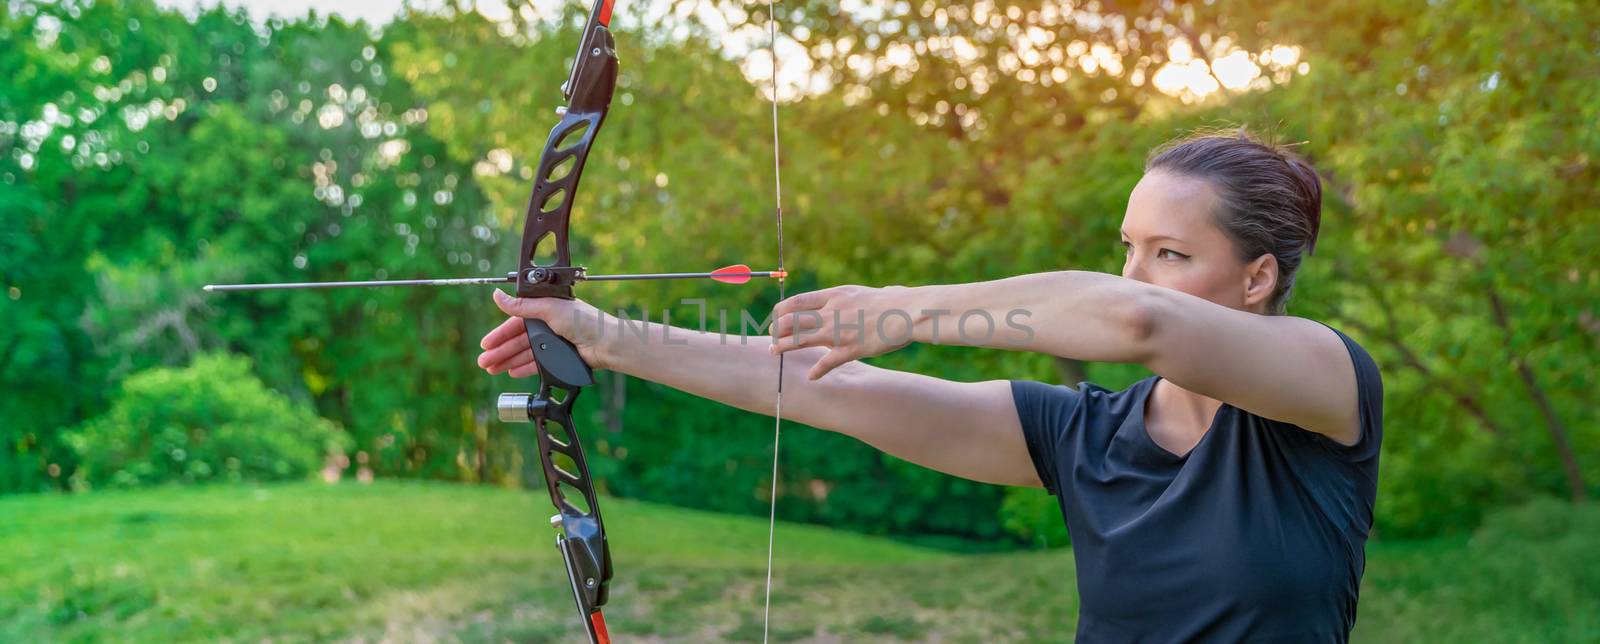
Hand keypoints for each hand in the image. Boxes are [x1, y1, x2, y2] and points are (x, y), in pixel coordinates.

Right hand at [477, 290, 608, 376]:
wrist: (606, 343)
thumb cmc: (584, 321)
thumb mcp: (549, 309)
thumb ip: (522, 306)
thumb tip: (498, 296)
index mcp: (546, 309)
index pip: (517, 322)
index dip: (501, 333)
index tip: (486, 343)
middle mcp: (549, 325)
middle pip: (518, 340)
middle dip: (500, 350)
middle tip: (484, 361)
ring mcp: (555, 342)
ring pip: (525, 353)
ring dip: (508, 360)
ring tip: (492, 369)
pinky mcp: (560, 357)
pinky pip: (538, 363)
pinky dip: (524, 367)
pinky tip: (512, 372)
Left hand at [770, 285, 915, 379]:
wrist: (908, 313)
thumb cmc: (895, 301)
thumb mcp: (869, 292)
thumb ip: (860, 298)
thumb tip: (879, 293)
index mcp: (834, 295)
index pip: (797, 301)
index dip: (781, 310)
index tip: (775, 316)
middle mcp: (831, 312)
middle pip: (792, 320)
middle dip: (777, 329)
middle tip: (770, 336)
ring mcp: (838, 332)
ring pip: (800, 340)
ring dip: (783, 346)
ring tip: (773, 351)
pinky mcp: (850, 349)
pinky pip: (827, 363)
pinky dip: (816, 371)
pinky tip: (811, 377)